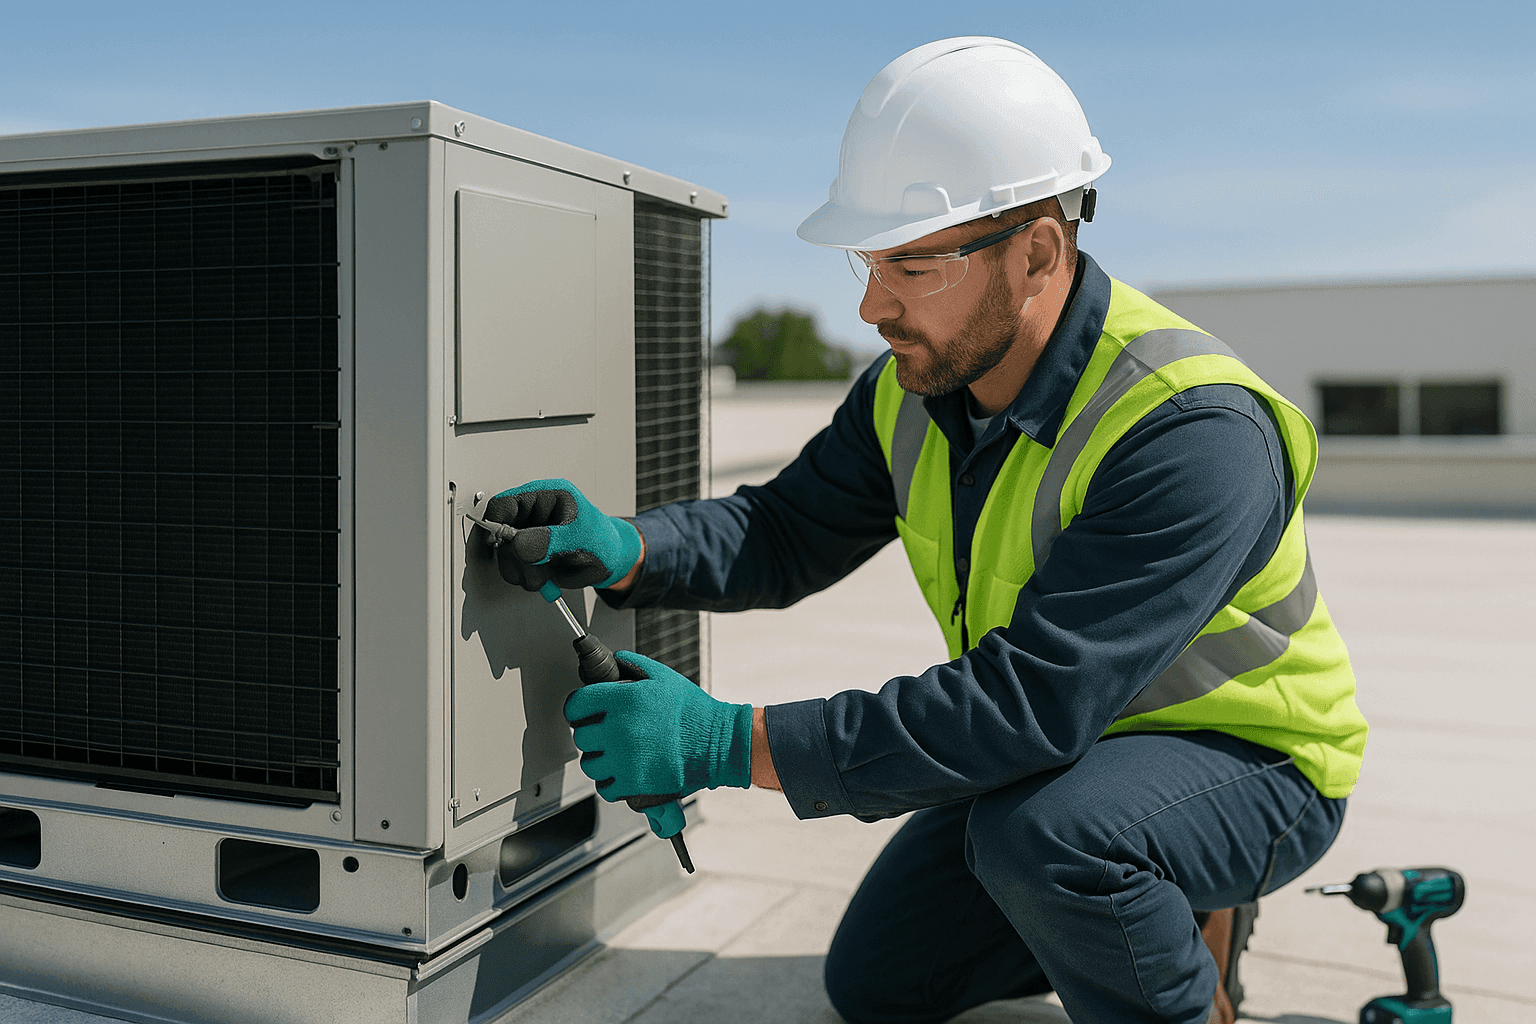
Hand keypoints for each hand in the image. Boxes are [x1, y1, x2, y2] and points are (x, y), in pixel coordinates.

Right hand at [482, 479, 641, 592]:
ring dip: (521, 571)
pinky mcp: (530, 556)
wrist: (612, 563)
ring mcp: (529, 536)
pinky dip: (526, 578)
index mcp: (547, 496)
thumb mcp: (580, 539)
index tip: (502, 544)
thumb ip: (549, 540)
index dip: (496, 523)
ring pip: (505, 555)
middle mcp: (534, 514)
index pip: (504, 503)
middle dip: (514, 556)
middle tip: (532, 568)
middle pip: (499, 532)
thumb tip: (518, 544)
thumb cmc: (604, 542)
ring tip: (544, 576)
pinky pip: (515, 569)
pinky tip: (544, 578)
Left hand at [564, 652, 752, 800]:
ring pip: (590, 764)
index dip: (578, 709)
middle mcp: (619, 729)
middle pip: (581, 736)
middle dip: (592, 734)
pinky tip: (624, 772)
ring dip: (599, 760)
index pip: (576, 705)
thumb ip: (633, 665)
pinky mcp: (634, 783)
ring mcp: (625, 759)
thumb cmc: (694, 712)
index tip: (583, 713)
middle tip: (606, 734)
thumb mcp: (663, 677)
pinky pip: (605, 787)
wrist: (719, 744)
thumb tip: (613, 660)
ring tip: (616, 754)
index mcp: (623, 700)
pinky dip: (612, 782)